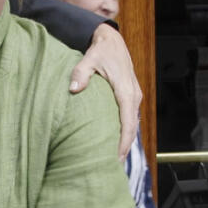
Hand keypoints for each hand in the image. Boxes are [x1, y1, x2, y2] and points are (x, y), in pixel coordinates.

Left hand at [69, 23, 141, 159]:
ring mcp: (133, 96)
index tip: (117, 158)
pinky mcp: (130, 96)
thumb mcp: (89, 59)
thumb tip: (73, 89)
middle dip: (124, 148)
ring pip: (132, 124)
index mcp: (125, 91)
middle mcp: (133, 96)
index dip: (123, 142)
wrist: (111, 39)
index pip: (128, 123)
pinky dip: (124, 131)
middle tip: (113, 167)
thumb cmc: (100, 50)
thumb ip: (80, 74)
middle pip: (132, 128)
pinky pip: (129, 118)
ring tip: (113, 159)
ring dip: (125, 141)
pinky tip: (115, 142)